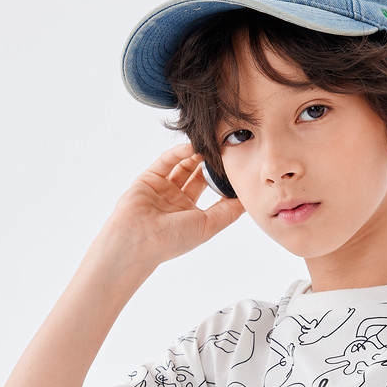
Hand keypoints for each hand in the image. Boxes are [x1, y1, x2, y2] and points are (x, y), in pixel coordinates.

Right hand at [103, 141, 244, 265]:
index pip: (211, 191)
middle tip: (225, 151)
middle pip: (198, 175)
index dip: (223, 179)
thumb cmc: (172, 239)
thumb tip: (248, 199)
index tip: (237, 166)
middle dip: (211, 164)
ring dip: (197, 155)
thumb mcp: (208, 226)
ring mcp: (162, 188)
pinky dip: (179, 152)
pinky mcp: (149, 178)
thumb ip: (229, 211)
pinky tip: (193, 147)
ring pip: (183, 165)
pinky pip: (166, 161)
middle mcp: (177, 200)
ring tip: (211, 146)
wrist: (138, 240)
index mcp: (192, 214)